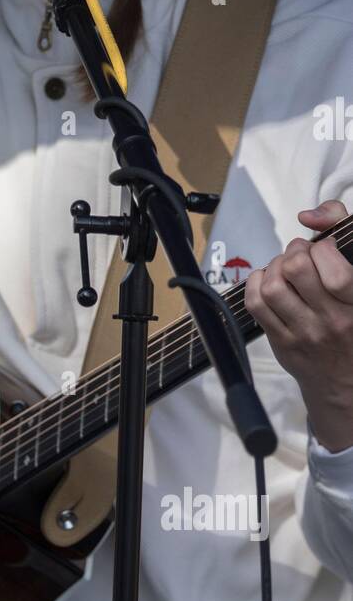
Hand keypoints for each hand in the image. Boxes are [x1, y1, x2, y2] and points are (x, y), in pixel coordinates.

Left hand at [243, 199, 352, 451]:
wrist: (348, 385)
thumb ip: (347, 237)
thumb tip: (310, 215)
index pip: (336, 270)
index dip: (324, 247)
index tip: (326, 248)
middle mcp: (332, 321)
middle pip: (297, 269)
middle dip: (296, 251)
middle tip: (302, 254)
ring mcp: (304, 335)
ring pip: (273, 286)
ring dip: (276, 267)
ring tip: (286, 268)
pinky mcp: (282, 343)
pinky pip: (256, 305)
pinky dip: (257, 284)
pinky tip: (269, 282)